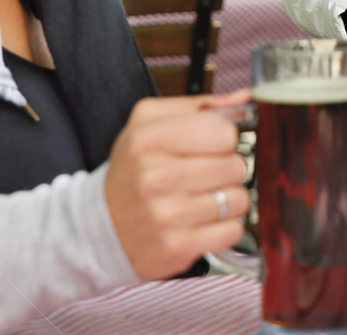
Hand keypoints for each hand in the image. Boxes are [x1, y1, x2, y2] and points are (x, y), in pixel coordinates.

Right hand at [104, 90, 250, 279]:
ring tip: (205, 197)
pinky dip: (226, 225)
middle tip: (209, 173)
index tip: (216, 145)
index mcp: (148, 138)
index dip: (227, 138)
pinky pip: (232, 230)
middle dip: (229, 169)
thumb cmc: (133, 171)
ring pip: (238, 199)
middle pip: (235, 165)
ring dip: (229, 199)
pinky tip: (204, 220)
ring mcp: (166, 215)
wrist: (100, 226)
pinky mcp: (177, 247)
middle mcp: (155, 176)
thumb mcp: (150, 124)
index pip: (224, 131)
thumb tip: (246, 98)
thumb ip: (201, 107)